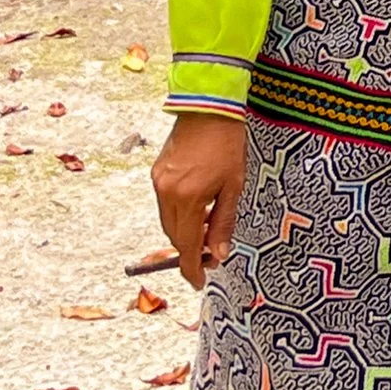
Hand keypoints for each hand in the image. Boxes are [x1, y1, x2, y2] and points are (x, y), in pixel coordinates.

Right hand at [152, 111, 245, 287]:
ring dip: (185, 230)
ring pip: (168, 221)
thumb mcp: (233, 185)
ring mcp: (158, 182)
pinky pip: (165, 204)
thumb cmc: (227, 143)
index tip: (198, 282)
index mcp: (188, 199)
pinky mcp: (157, 172)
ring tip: (209, 226)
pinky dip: (179, 213)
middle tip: (212, 253)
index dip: (192, 268)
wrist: (209, 106)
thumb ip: (224, 222)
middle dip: (191, 249)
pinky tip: (198, 207)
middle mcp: (166, 193)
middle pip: (175, 236)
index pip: (187, 246)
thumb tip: (219, 254)